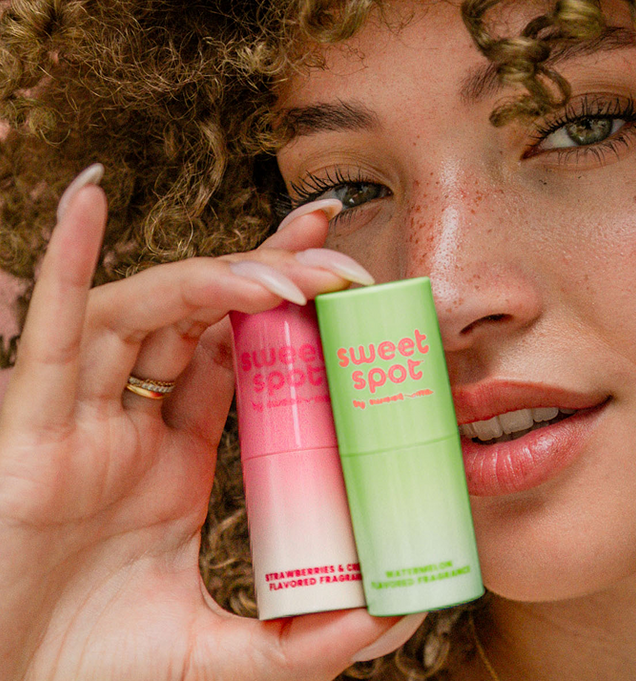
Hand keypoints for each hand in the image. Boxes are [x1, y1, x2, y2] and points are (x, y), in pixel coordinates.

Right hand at [0, 172, 422, 680]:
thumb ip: (301, 641)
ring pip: (142, 314)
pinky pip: (48, 339)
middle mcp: (129, 427)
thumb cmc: (92, 669)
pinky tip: (87, 203)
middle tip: (338, 254)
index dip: (289, 308)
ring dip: (210, 280)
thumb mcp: (219, 654)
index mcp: (174, 460)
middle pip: (202, 318)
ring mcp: (78, 423)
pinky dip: (66, 268)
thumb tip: (397, 615)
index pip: (240, 354)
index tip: (352, 274)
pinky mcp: (25, 435)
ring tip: (280, 276)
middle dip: (268, 274)